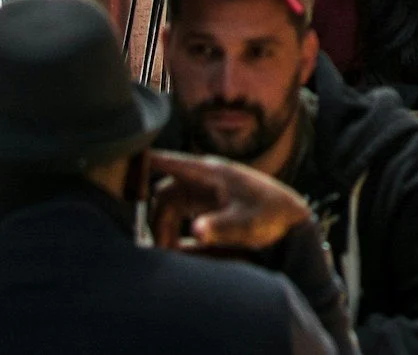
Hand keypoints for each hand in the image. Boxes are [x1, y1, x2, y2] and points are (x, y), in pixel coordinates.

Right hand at [146, 150, 315, 252]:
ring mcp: (206, 195)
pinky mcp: (209, 211)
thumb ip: (221, 227)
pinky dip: (176, 237)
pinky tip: (176, 254)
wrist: (292, 224)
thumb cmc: (272, 216)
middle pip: (165, 196)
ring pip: (170, 210)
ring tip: (170, 254)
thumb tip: (196, 231)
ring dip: (166, 231)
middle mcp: (204, 182)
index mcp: (211, 173)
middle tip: (162, 249)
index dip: (146, 162)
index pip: (172, 163)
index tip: (125, 162)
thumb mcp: (248, 223)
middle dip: (158, 221)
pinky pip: (182, 222)